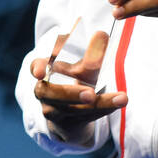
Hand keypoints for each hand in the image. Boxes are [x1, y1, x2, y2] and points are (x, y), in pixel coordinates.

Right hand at [29, 29, 126, 144]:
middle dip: (70, 93)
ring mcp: (53, 109)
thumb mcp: (84, 62)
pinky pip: (85, 117)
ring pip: (72, 109)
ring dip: (98, 104)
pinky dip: (104, 108)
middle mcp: (45, 91)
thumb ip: (92, 51)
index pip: (37, 65)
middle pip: (50, 93)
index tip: (41, 72)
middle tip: (90, 94)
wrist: (73, 113)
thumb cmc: (76, 78)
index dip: (38, 67)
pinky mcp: (67, 124)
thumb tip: (101, 34)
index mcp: (46, 69)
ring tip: (121, 98)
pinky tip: (119, 101)